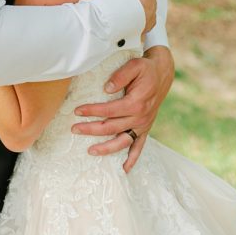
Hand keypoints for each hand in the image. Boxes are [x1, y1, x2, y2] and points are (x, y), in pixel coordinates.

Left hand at [71, 46, 174, 172]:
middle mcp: (140, 117)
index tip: (77, 110)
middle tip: (74, 129)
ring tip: (90, 151)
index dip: (92, 111)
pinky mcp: (145, 128)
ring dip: (107, 148)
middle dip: (91, 129)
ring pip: (123, 141)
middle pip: (112, 127)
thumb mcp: (134, 66)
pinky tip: (124, 169)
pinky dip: (132, 158)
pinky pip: (139, 147)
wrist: (161, 74)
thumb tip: (107, 88)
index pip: (109, 110)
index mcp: (136, 102)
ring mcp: (143, 125)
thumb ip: (121, 76)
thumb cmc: (145, 69)